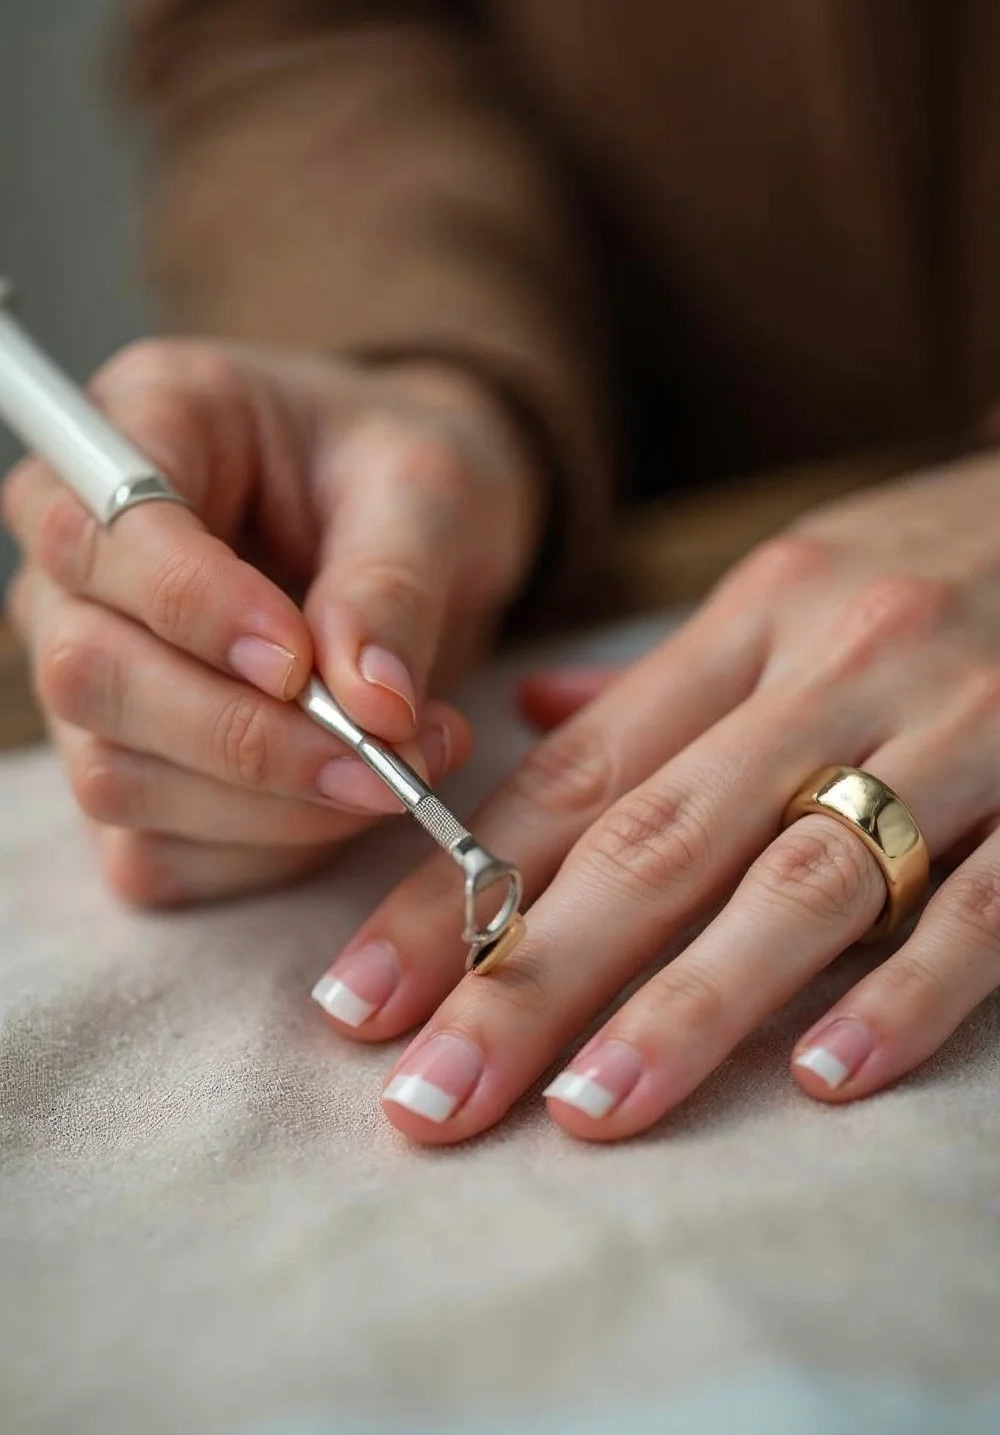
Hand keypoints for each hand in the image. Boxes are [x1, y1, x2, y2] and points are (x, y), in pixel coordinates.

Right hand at [2, 339, 541, 903]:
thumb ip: (392, 585)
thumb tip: (374, 709)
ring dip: (269, 808)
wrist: (418, 526)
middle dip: (243, 738)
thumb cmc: (403, 477)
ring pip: (116, 779)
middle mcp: (81, 560)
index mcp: (144, 427)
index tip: (302, 663)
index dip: (195, 611)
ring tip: (404, 768)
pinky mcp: (129, 764)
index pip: (105, 531)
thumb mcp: (427, 490)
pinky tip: (347, 807)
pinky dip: (262, 853)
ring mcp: (91, 670)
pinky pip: (155, 852)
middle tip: (385, 755)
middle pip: (89, 675)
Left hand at [311, 449, 999, 1139]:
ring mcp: (956, 731)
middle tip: (429, 1097)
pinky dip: (904, 989)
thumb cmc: (945, 556)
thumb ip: (664, 675)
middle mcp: (834, 670)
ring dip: (687, 1005)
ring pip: (800, 879)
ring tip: (584, 1116)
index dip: (455, 892)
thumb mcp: (797, 581)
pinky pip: (983, 905)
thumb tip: (526, 721)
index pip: (574, 778)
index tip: (360, 998)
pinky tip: (823, 1081)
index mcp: (752, 621)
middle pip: (654, 842)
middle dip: (527, 979)